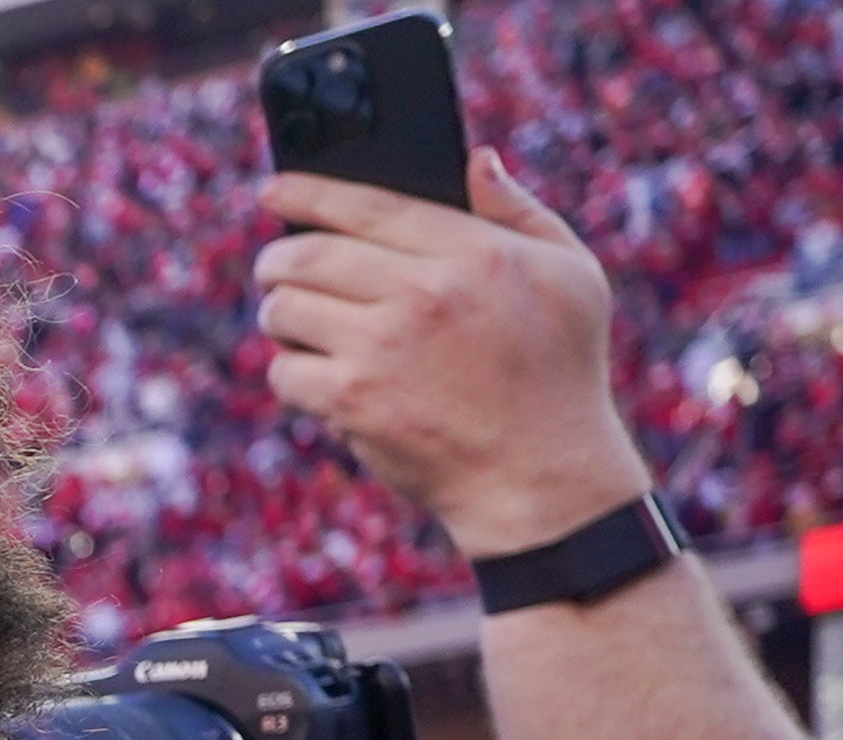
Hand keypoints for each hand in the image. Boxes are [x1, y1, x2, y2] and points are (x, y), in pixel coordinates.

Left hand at [256, 152, 655, 558]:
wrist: (539, 477)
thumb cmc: (560, 374)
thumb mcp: (571, 275)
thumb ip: (519, 211)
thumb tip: (475, 160)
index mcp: (475, 252)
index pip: (369, 205)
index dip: (309, 192)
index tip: (274, 189)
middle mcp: (424, 292)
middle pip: (307, 254)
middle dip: (276, 260)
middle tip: (272, 268)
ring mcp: (382, 347)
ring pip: (285, 309)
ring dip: (279, 314)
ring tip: (294, 321)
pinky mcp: (351, 401)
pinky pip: (284, 372)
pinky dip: (291, 373)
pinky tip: (315, 375)